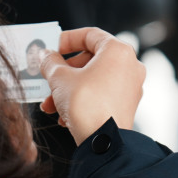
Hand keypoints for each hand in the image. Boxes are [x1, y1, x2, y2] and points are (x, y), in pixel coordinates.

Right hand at [39, 28, 145, 144]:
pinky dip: (83, 99)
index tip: (53, 48)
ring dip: (69, 89)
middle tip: (49, 78)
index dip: (67, 39)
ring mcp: (131, 86)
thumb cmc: (85, 105)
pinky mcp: (128, 105)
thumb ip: (50, 61)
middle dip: (65, 72)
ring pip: (94, 80)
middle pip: (91, 60)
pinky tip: (64, 116)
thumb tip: (45, 55)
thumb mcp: (59, 78)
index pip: (90, 34)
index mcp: (118, 50)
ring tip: (50, 104)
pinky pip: (102, 94)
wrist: (104, 142)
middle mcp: (130, 65)